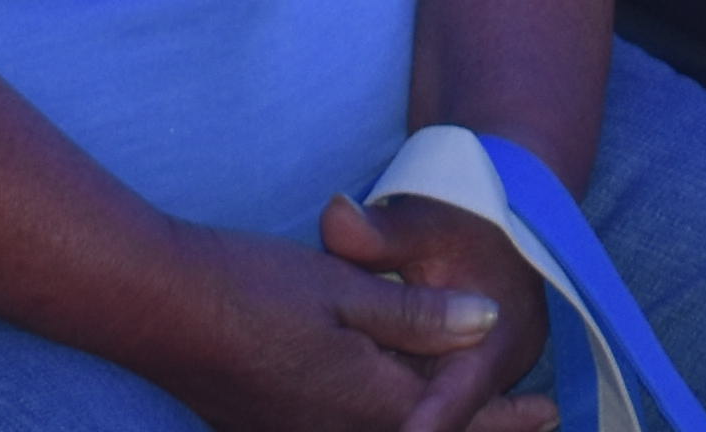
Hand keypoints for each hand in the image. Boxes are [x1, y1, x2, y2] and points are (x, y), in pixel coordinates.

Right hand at [132, 210, 551, 431]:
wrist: (157, 310)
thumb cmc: (255, 287)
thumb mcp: (347, 289)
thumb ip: (420, 316)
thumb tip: (488, 324)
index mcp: (371, 404)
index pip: (454, 419)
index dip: (504, 417)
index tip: (548, 411)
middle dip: (474, 431)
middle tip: (527, 420)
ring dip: (426, 428)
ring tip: (459, 416)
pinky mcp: (269, 431)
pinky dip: (381, 426)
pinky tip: (382, 410)